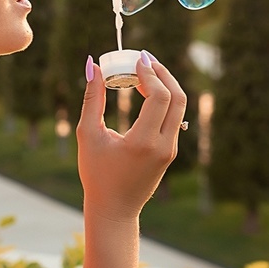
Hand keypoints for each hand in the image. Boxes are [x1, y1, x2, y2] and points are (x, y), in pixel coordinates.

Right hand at [76, 52, 186, 222]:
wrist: (115, 209)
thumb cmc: (96, 174)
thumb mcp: (89, 135)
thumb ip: (92, 98)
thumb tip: (92, 66)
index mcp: (143, 142)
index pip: (159, 97)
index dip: (150, 73)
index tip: (136, 59)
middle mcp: (163, 146)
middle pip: (177, 98)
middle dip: (162, 74)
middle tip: (145, 59)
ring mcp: (171, 150)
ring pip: (179, 107)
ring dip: (165, 85)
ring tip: (144, 71)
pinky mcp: (171, 152)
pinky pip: (174, 118)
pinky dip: (164, 100)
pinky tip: (146, 89)